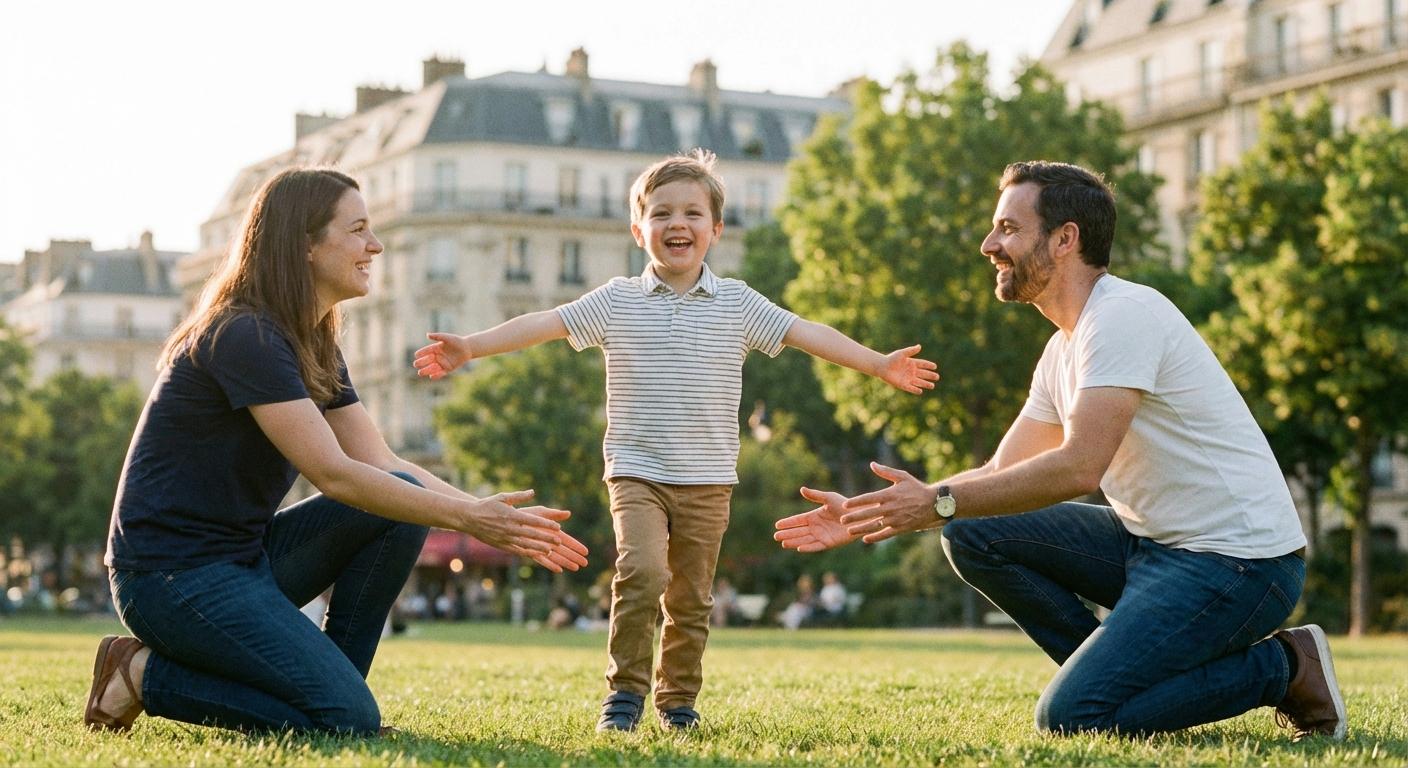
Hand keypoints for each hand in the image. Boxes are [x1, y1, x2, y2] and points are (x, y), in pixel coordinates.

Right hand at [413, 333, 473, 379]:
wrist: (467, 348)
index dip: (421, 353)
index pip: (426, 351)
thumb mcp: (447, 338)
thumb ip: (438, 336)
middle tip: (416, 364)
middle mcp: (437, 356)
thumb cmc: (457, 341)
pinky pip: (441, 373)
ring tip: (420, 373)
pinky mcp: (448, 369)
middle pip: (427, 360)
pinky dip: (436, 375)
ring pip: (432, 368)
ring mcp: (442, 363)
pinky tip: (431, 377)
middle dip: (421, 363)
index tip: (416, 355)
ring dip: (426, 370)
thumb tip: (427, 335)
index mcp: (436, 348)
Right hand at [464, 490, 586, 572]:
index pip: (533, 521)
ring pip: (525, 544)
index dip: (546, 524)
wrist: (468, 518)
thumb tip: (532, 492)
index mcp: (512, 515)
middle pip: (532, 534)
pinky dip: (527, 553)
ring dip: (539, 548)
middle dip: (546, 538)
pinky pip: (516, 550)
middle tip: (559, 541)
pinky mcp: (501, 544)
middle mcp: (509, 528)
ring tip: (550, 550)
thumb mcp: (502, 497)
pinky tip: (536, 554)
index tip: (558, 527)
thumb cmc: (487, 505)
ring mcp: (505, 538)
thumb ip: (519, 496)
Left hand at [518, 505, 589, 572]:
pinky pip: (542, 560)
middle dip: (574, 557)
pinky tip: (559, 570)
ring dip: (566, 562)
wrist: (509, 521)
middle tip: (585, 563)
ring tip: (576, 568)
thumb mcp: (541, 512)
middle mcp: (548, 541)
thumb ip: (554, 514)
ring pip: (555, 557)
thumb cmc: (526, 514)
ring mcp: (540, 547)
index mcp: (552, 531)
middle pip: (564, 551)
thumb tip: (568, 513)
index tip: (586, 552)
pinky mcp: (531, 552)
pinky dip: (550, 565)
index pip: (568, 540)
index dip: (576, 546)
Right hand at [773, 486, 875, 552]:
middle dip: (787, 534)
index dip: (788, 523)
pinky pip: (816, 546)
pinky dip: (808, 547)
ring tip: (783, 543)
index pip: (798, 520)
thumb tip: (801, 489)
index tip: (777, 525)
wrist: (860, 516)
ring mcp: (822, 536)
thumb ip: (815, 495)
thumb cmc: (845, 505)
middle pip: (798, 531)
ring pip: (804, 539)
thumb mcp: (828, 498)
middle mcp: (816, 527)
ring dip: (794, 541)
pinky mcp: (829, 543)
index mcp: (814, 516)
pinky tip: (798, 548)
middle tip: (775, 536)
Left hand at [838, 462, 940, 542]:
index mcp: (889, 494)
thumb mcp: (902, 477)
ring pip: (875, 525)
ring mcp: (896, 519)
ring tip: (849, 531)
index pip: (869, 498)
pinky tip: (865, 539)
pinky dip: (875, 537)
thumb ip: (886, 471)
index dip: (856, 502)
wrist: (934, 504)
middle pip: (869, 513)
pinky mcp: (901, 528)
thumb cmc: (916, 488)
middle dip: (854, 517)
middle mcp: (891, 507)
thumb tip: (872, 464)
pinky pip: (886, 534)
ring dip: (861, 529)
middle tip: (842, 520)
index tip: (845, 505)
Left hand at [879, 345, 939, 393]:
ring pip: (919, 382)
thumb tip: (919, 346)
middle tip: (937, 377)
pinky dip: (915, 390)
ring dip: (925, 384)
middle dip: (930, 376)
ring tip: (932, 386)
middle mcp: (911, 371)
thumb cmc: (891, 359)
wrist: (882, 367)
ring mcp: (908, 378)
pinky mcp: (903, 384)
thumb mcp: (902, 353)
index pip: (923, 364)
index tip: (935, 366)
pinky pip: (911, 388)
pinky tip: (920, 391)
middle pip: (923, 374)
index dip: (929, 365)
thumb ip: (910, 351)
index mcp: (912, 363)